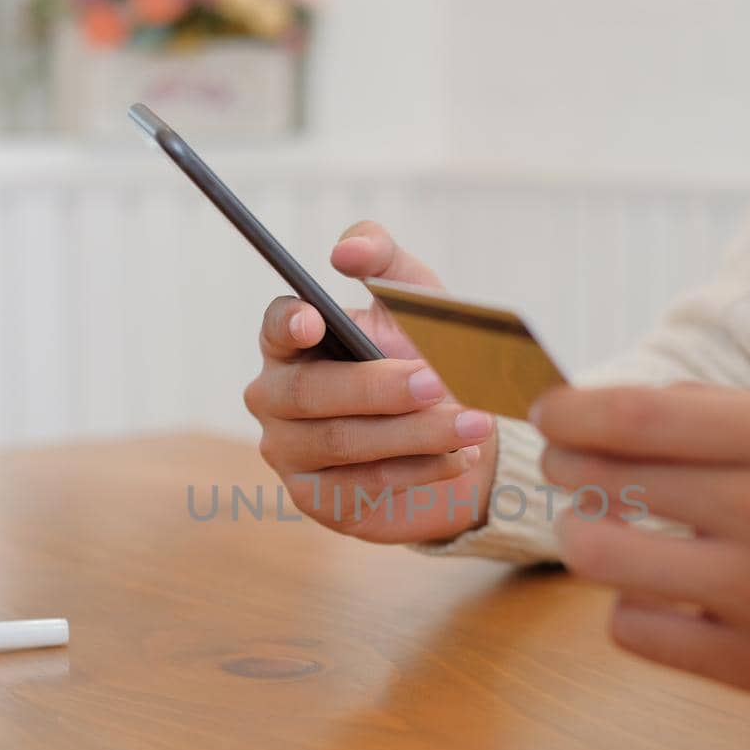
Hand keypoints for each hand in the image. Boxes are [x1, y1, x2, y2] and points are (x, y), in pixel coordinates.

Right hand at [244, 221, 498, 544]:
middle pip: (311, 393)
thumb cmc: (424, 359)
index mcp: (292, 343)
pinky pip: (366, 484)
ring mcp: (291, 452)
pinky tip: (460, 456)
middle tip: (437, 380)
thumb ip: (385, 262)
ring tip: (473, 422)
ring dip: (414, 432)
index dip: (290, 325)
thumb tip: (345, 250)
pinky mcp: (319, 498)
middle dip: (378, 387)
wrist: (452, 440)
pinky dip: (419, 468)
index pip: (276, 328)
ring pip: (344, 442)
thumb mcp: (416, 302)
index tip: (316, 320)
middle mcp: (277, 398)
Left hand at [534, 384, 749, 704]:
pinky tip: (664, 592)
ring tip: (607, 530)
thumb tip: (619, 412)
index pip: (636, 418)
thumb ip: (724, 415)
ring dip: (590, 537)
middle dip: (567, 470)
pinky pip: (635, 629)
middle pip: (604, 484)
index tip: (552, 413)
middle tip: (568, 469)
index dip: (572, 413)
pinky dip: (634, 606)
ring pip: (603, 558)